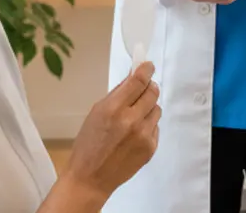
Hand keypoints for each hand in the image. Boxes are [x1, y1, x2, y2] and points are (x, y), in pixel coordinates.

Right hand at [59, 62, 161, 201]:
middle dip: (149, 87)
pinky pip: (156, 127)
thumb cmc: (88, 144)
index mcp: (114, 109)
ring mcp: (144, 135)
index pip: (139, 81)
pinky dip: (148, 125)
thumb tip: (132, 77)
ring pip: (157, 109)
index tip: (148, 66)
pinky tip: (134, 134)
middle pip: (153, 92)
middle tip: (143, 88)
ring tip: (134, 116)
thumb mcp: (96, 113)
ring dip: (149, 108)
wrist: (91, 178)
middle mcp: (132, 121)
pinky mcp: (151, 148)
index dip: (146, 70)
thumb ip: (116, 94)